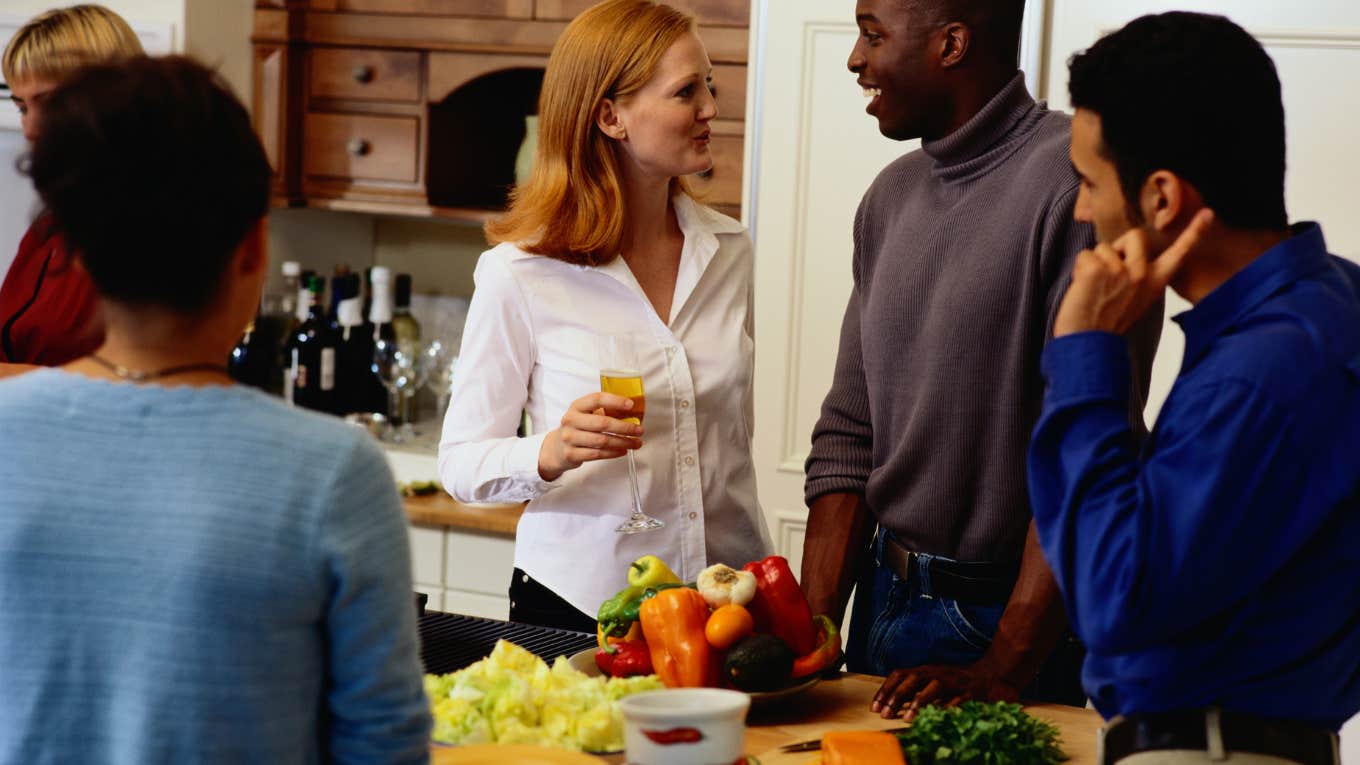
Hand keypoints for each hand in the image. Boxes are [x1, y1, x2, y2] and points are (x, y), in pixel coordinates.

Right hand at [537, 392, 642, 480]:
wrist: (556, 448)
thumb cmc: (577, 428)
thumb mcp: (585, 414)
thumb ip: (604, 411)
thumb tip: (632, 412)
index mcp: (576, 406)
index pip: (597, 399)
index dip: (615, 401)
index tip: (631, 405)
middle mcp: (571, 420)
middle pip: (602, 423)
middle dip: (625, 427)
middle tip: (639, 430)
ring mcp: (569, 438)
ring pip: (602, 441)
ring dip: (623, 442)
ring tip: (636, 443)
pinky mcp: (571, 454)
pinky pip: (597, 454)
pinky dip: (613, 453)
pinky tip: (623, 450)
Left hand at [870, 659, 1019, 719]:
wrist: (987, 675)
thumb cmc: (953, 681)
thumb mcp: (930, 679)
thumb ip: (912, 689)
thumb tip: (889, 704)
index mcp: (925, 669)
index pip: (899, 674)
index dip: (886, 689)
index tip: (875, 707)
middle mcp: (937, 672)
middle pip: (913, 679)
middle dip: (897, 697)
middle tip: (885, 713)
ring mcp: (952, 682)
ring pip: (933, 689)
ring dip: (918, 703)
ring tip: (906, 717)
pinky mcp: (968, 693)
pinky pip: (954, 702)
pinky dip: (944, 710)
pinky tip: (934, 719)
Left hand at [1053, 208, 1213, 336]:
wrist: (1089, 344)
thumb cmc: (1107, 322)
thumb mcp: (1136, 299)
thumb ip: (1138, 275)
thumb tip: (1126, 252)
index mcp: (1156, 282)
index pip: (1179, 254)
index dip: (1194, 232)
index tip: (1209, 213)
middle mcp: (1143, 274)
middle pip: (1134, 236)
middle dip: (1118, 246)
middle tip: (1109, 274)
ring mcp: (1121, 271)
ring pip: (1103, 247)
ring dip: (1093, 263)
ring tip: (1094, 289)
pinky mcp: (1098, 270)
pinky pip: (1085, 255)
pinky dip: (1079, 268)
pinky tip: (1083, 289)